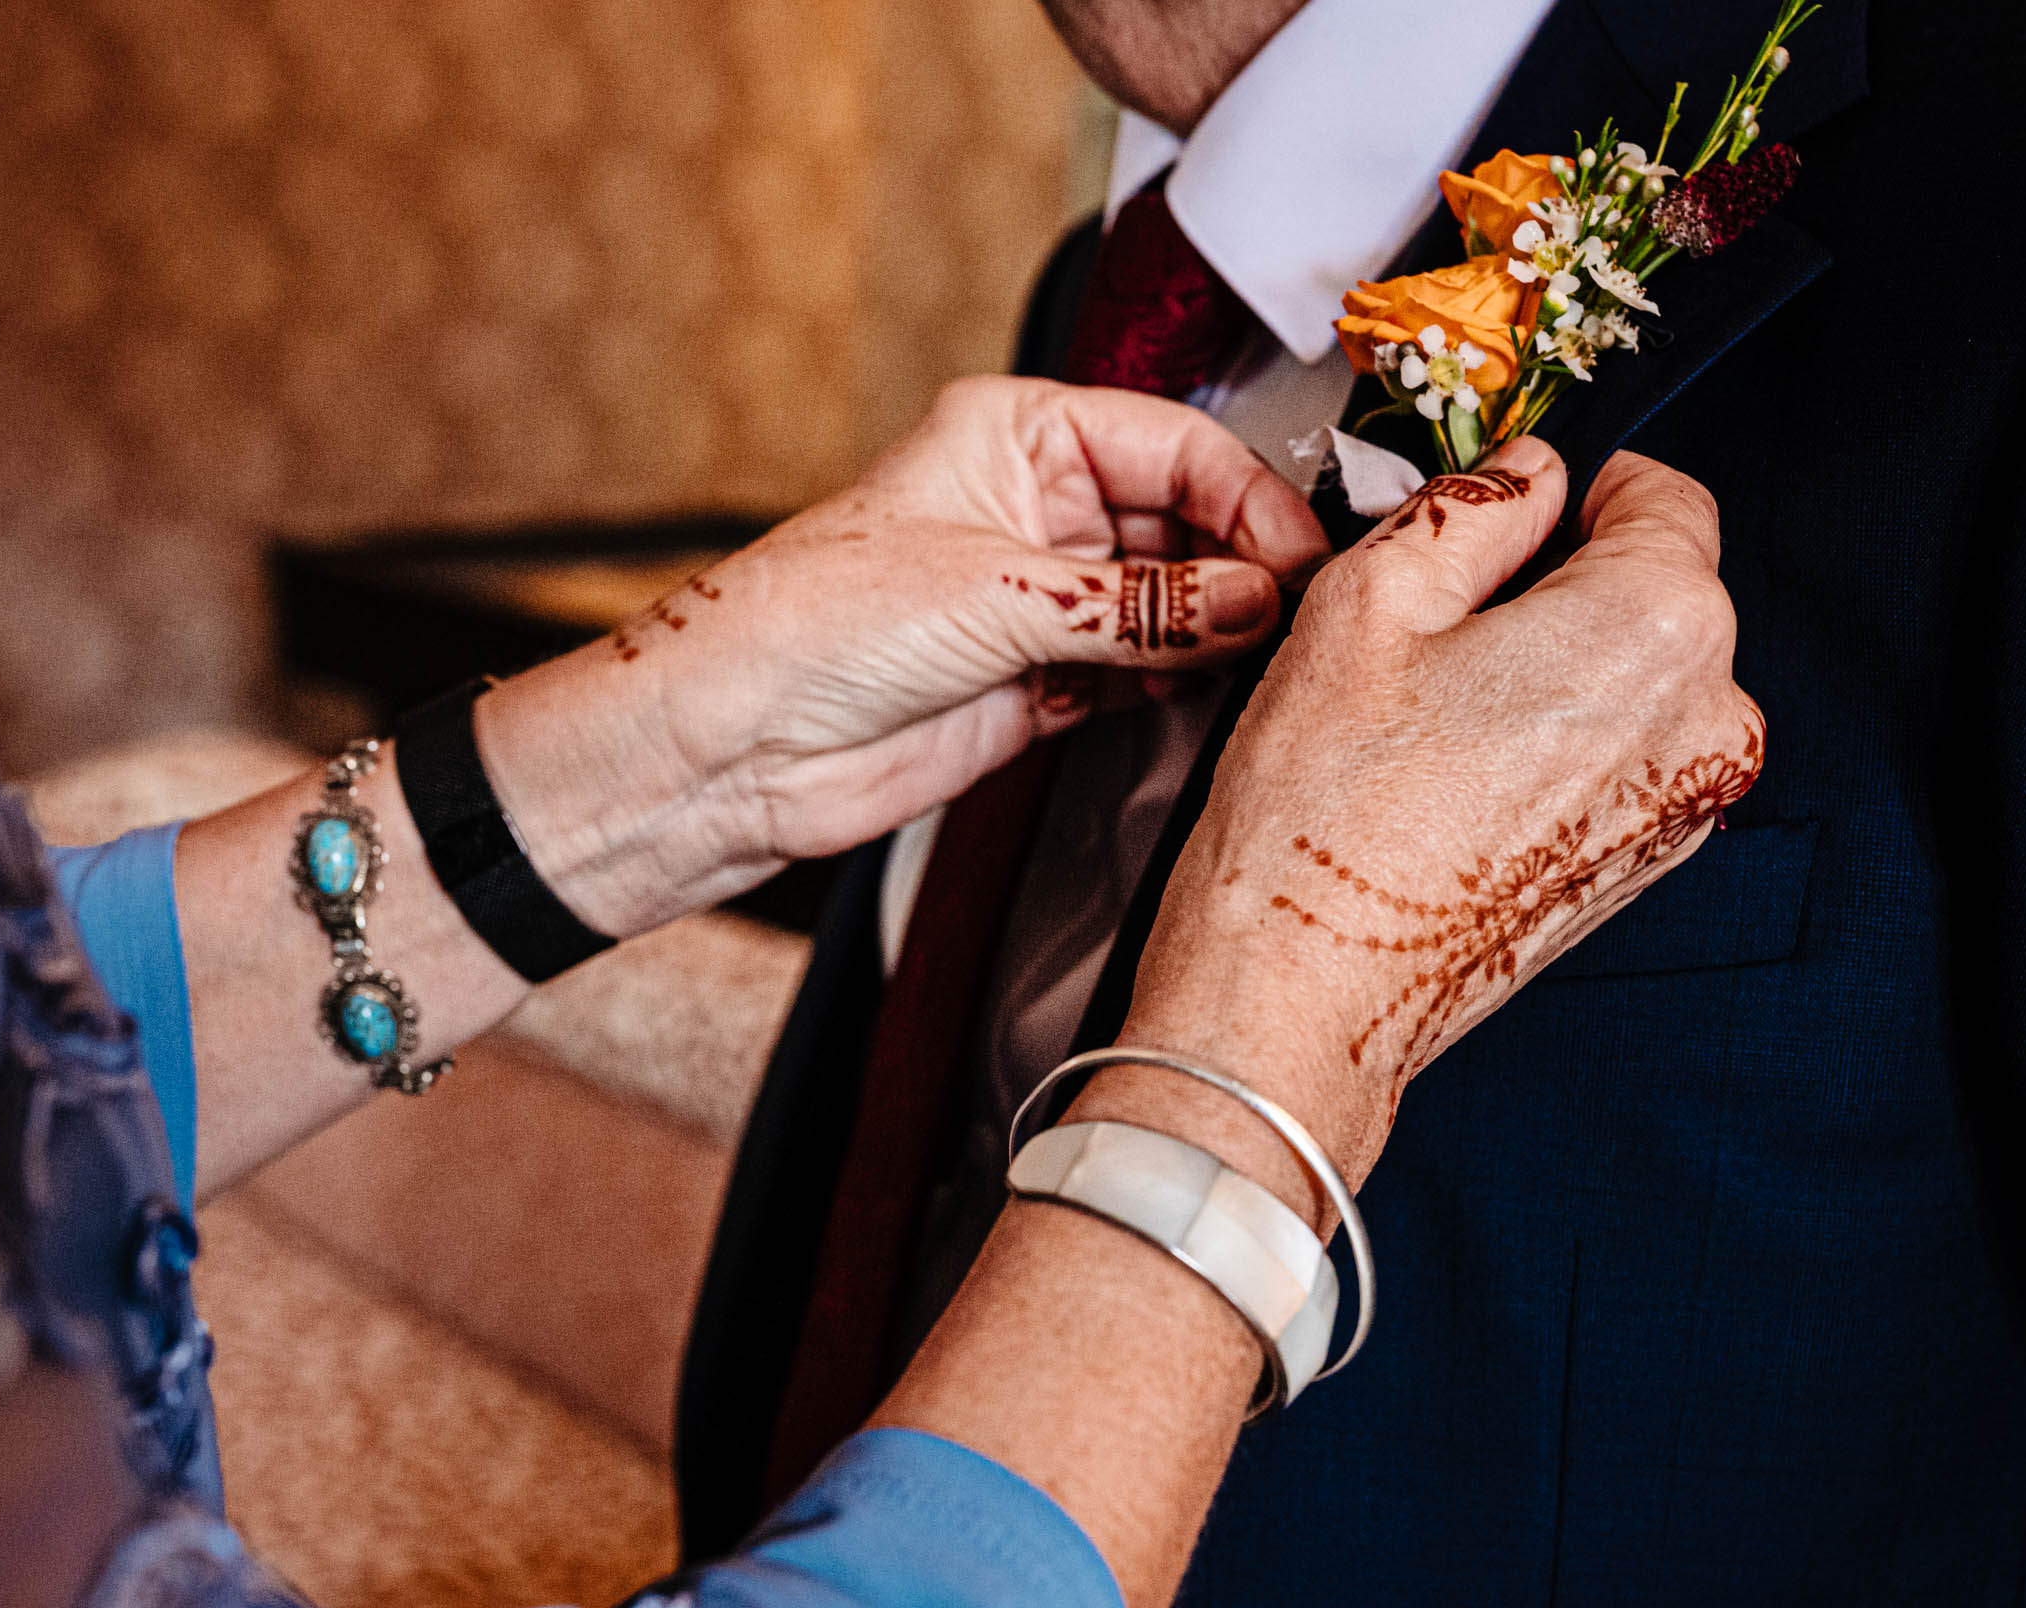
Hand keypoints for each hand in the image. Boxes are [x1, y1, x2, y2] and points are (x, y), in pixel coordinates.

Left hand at [472, 375, 1328, 936]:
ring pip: (1175, 601)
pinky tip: (1223, 693)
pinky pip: (1146, 673)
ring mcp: (1043, 599)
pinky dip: (1188, 684)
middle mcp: (1037, 509)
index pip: (1175, 444)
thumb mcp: (990, 593)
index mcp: (1017, 436)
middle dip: (1244, 566)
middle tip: (1299, 616)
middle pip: (1187, 520)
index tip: (1298, 558)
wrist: (726, 752)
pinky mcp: (1043, 684)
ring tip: (1274, 658)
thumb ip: (1136, 604)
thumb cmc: (810, 627)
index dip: (1246, 498)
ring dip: (1222, 630)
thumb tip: (1258, 599)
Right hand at [1118, 441, 1762, 1199]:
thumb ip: (1468, 510)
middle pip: (1655, 589)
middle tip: (1435, 616)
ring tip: (1432, 709)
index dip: (1576, 484)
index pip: (1664, 495)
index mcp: (1655, 624)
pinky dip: (1553, 742)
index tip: (1510, 502)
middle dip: (1560, 580)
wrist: (1306, 998)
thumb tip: (1520, 478)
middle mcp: (1704, 718)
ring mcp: (1684, 805)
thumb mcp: (1366, 602)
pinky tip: (1453, 772)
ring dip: (1554, 665)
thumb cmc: (1326, 819)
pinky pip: (1618, 758)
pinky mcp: (1643, 866)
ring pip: (1633, 677)